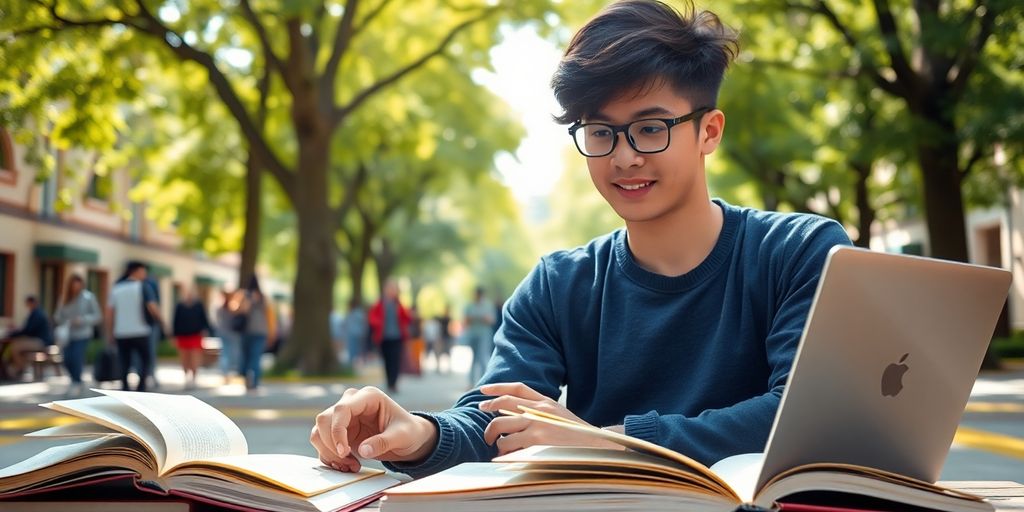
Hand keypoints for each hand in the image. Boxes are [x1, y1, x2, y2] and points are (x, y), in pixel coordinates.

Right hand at [311, 386, 437, 471]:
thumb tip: (362, 450)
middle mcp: (352, 403)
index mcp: (368, 397)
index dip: (338, 431)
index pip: (342, 409)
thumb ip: (383, 442)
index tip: (344, 452)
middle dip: (332, 445)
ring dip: (329, 452)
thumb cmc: (408, 432)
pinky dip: (330, 457)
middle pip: (325, 420)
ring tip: (349, 466)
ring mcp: (344, 418)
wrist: (409, 439)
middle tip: (348, 463)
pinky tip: (347, 465)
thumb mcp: (402, 436)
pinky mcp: (340, 432)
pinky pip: (323, 443)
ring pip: (319, 432)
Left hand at [478, 382, 623, 455]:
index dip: (497, 387)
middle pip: (504, 404)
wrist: (596, 446)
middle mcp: (539, 409)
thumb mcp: (559, 415)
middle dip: (488, 411)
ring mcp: (537, 423)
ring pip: (502, 427)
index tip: (483, 391)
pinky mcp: (536, 440)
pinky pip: (509, 445)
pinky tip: (506, 456)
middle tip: (485, 426)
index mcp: (546, 401)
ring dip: (495, 439)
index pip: (517, 388)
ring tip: (498, 447)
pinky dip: (503, 451)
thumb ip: (540, 411)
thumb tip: (514, 416)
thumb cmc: (576, 435)